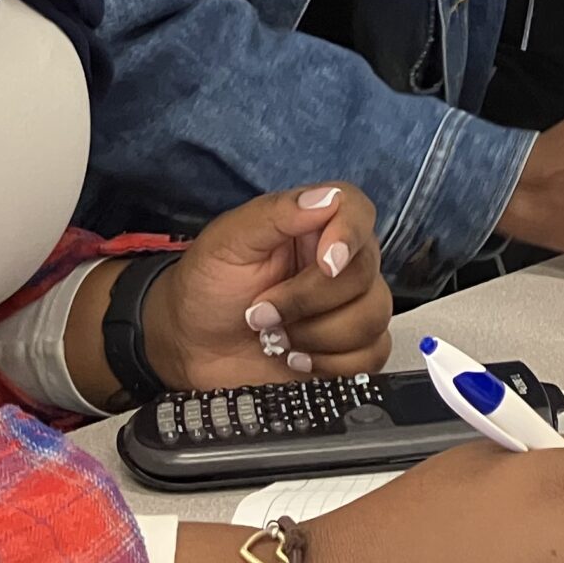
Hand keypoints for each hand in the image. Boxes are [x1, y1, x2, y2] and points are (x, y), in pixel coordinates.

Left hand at [132, 185, 392, 393]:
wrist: (190, 348)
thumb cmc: (205, 288)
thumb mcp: (226, 242)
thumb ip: (274, 214)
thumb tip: (325, 199)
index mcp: (312, 224)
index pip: (357, 211)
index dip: (349, 236)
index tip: (325, 264)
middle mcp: (337, 262)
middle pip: (364, 273)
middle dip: (307, 301)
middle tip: (261, 311)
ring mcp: (346, 307)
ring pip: (372, 316)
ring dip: (317, 335)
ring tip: (276, 337)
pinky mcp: (349, 349)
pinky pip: (372, 354)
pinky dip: (331, 363)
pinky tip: (296, 358)